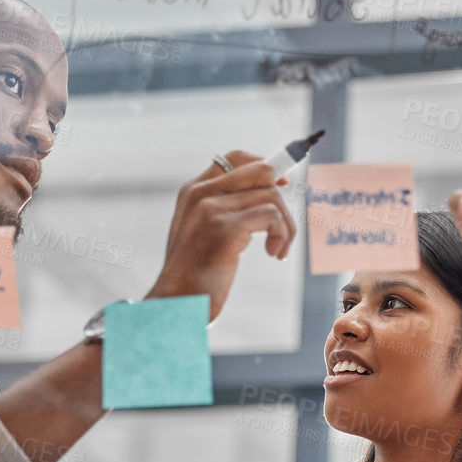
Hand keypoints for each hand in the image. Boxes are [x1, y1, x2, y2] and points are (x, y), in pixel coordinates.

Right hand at [149, 150, 295, 321]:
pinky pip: (272, 216)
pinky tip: (275, 254)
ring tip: (278, 250)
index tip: (282, 186)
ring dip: (286, 225)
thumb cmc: (194, 275)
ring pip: (272, 196)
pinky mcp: (224, 228)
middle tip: (284, 227)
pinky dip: (282, 235)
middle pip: (261, 172)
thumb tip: (270, 191)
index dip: (264, 165)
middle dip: (283, 199)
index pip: (234, 158)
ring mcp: (210, 208)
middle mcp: (200, 193)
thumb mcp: (203, 233)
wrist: (176, 303)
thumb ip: (224, 210)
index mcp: (192, 191)